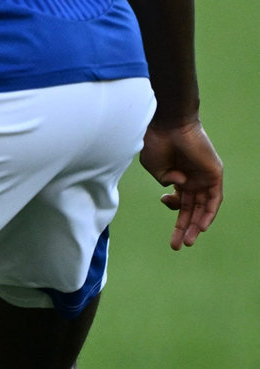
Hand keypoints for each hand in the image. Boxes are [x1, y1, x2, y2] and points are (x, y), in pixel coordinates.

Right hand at [139, 118, 222, 248]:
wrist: (167, 123)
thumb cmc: (156, 141)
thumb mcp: (154, 167)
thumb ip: (163, 180)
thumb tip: (175, 187)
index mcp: (178, 177)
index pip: (180, 201)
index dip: (173, 209)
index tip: (162, 202)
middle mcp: (193, 179)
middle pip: (191, 209)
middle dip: (183, 227)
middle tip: (177, 245)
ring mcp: (204, 177)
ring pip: (203, 207)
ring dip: (195, 226)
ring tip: (187, 241)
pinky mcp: (214, 174)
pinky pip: (214, 199)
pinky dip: (209, 213)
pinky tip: (201, 226)